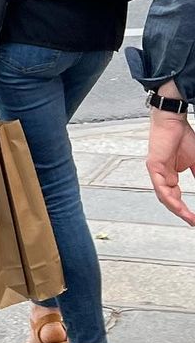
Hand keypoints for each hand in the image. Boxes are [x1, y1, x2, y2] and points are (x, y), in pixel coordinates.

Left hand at [146, 108, 194, 225]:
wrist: (173, 120)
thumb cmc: (182, 137)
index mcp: (170, 176)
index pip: (176, 197)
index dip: (185, 209)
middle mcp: (162, 176)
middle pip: (170, 200)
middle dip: (182, 213)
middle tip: (194, 222)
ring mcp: (156, 172)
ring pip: (164, 197)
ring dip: (177, 209)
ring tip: (189, 218)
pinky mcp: (153, 166)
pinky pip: (160, 186)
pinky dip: (169, 198)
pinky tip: (178, 206)